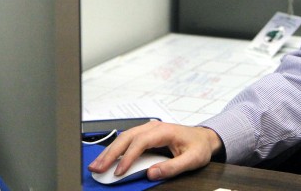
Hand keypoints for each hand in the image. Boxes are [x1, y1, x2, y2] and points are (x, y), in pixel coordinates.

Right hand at [88, 121, 222, 180]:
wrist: (204, 138)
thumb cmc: (199, 146)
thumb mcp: (192, 159)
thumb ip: (172, 167)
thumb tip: (152, 173)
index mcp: (164, 130)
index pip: (140, 142)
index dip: (128, 157)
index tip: (119, 172)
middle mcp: (153, 127)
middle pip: (127, 137)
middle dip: (110, 153)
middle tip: (97, 168)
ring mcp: (148, 129)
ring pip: (124, 137)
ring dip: (109, 151)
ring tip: (96, 165)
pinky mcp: (146, 135)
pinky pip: (127, 140)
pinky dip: (115, 149)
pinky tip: (107, 158)